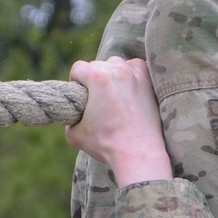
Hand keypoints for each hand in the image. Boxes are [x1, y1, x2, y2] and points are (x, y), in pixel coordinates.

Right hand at [66, 57, 172, 187]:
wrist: (138, 153)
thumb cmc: (106, 144)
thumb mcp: (74, 135)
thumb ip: (69, 120)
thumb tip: (71, 117)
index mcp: (97, 77)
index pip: (78, 68)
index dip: (74, 82)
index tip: (78, 95)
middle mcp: (117, 70)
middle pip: (97, 65)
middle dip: (93, 80)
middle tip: (95, 100)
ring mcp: (136, 74)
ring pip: (116, 64)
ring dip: (111, 75)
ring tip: (111, 94)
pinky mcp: (149, 82)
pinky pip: (136, 67)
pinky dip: (130, 74)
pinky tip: (128, 89)